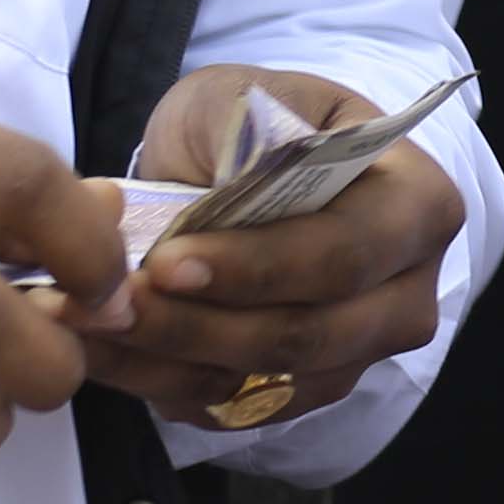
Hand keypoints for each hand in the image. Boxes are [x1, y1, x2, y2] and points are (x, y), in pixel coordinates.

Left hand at [85, 64, 463, 428]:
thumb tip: (228, 181)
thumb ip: (241, 133)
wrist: (250, 166)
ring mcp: (360, 351)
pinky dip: (160, 386)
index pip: (346, 254)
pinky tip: (103, 352)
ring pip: (264, 381)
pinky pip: (232, 408)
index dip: (258, 267)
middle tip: (109, 306)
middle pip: (310, 335)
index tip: (167, 261)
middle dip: (199, 326)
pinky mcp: (303, 392)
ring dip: (166, 362)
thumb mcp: (246, 96)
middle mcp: (407, 292)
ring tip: (85, 327)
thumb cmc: (257, 123)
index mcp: (419, 206)